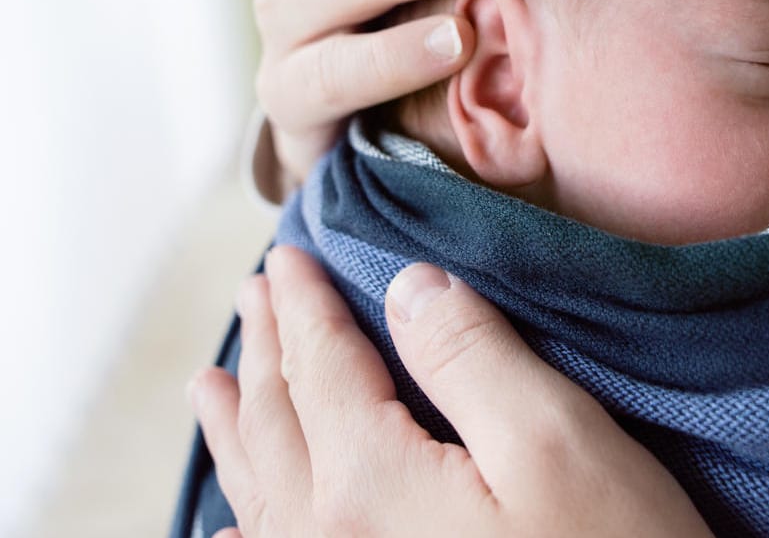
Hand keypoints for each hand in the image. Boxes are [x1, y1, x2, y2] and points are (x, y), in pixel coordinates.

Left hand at [187, 247, 713, 537]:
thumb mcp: (555, 444)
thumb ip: (472, 357)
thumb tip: (408, 287)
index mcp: (369, 482)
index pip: (321, 366)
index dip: (305, 305)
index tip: (286, 257)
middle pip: (278, 423)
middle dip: (267, 350)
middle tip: (254, 294)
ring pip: (261, 493)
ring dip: (237, 428)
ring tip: (212, 387)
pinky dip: (245, 533)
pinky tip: (229, 531)